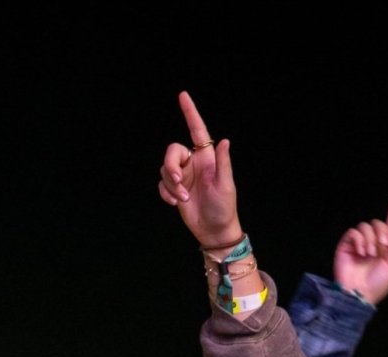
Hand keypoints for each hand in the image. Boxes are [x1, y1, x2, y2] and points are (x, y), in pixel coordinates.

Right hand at [158, 92, 242, 247]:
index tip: (183, 95)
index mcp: (208, 159)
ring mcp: (184, 176)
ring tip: (184, 199)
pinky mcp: (175, 189)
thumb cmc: (224, 208)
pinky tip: (176, 203)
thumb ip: (224, 163)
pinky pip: (162, 183)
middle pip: (172, 150)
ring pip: (165, 168)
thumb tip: (225, 141)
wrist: (214, 231)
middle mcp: (194, 164)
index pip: (198, 131)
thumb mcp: (226, 186)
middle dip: (171, 165)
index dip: (190, 113)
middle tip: (179, 183)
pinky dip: (166, 193)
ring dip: (171, 185)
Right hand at [333, 200, 387, 305]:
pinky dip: (359, 240)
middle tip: (383, 247)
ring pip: (365, 226)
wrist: (360, 293)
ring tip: (370, 254)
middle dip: (382, 232)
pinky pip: (353, 232)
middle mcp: (373, 244)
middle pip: (378, 224)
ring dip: (370, 239)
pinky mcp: (347, 245)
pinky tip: (361, 252)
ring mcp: (359, 244)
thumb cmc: (378, 284)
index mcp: (386, 250)